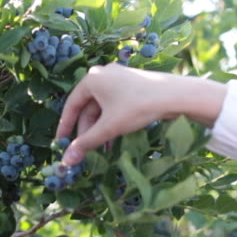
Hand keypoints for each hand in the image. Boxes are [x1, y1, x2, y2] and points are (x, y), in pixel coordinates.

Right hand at [55, 63, 226, 164]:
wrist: (175, 96)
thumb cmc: (137, 107)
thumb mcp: (109, 128)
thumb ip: (86, 143)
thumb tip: (66, 161)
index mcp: (92, 78)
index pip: (71, 105)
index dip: (65, 126)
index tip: (61, 143)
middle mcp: (103, 75)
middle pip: (88, 108)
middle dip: (86, 131)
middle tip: (85, 151)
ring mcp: (119, 79)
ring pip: (102, 108)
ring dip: (100, 130)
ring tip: (102, 150)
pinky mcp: (133, 85)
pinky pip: (115, 106)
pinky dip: (111, 122)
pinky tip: (114, 139)